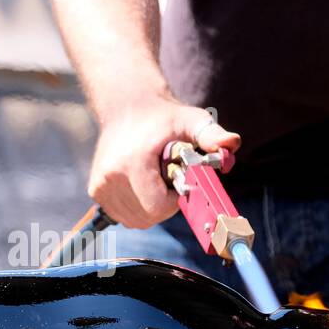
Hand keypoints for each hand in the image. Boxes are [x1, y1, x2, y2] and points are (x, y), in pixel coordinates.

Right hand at [87, 97, 239, 228]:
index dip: (175, 200)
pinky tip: (142, 184)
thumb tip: (232, 143)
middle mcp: (110, 177)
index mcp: (131, 163)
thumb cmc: (163, 117)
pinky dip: (137, 207)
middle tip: (168, 180)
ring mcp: (100, 186)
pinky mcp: (96, 191)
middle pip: (147, 217)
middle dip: (165, 205)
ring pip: (135, 220)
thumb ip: (211, 134)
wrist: (126, 107)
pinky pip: (124, 216)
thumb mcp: (191, 120)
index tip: (178, 181)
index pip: (157, 208)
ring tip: (155, 180)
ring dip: (151, 207)